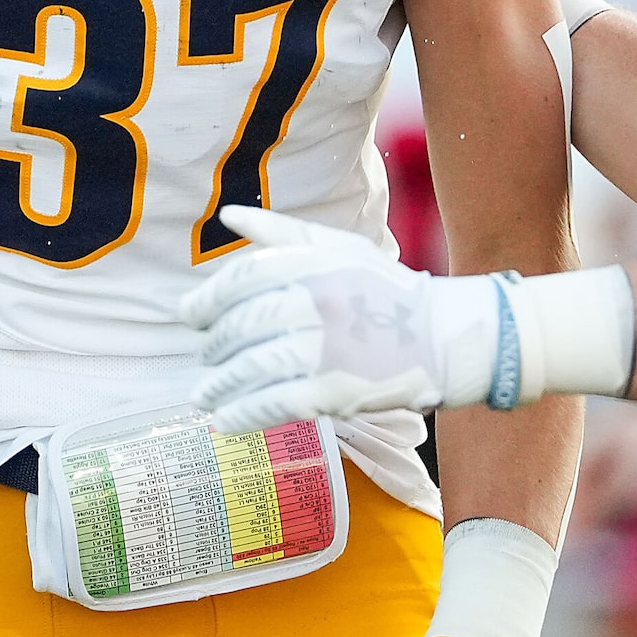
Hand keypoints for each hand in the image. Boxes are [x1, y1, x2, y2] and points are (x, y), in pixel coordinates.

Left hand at [183, 206, 499, 431]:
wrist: (444, 337)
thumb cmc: (384, 290)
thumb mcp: (339, 247)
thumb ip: (281, 231)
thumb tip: (230, 215)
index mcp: (314, 263)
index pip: (242, 280)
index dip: (208, 299)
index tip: (191, 317)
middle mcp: (316, 301)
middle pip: (242, 325)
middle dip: (214, 347)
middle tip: (205, 358)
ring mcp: (325, 348)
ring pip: (252, 367)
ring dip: (220, 385)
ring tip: (204, 396)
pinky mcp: (334, 391)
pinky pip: (274, 403)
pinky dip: (243, 413)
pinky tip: (225, 421)